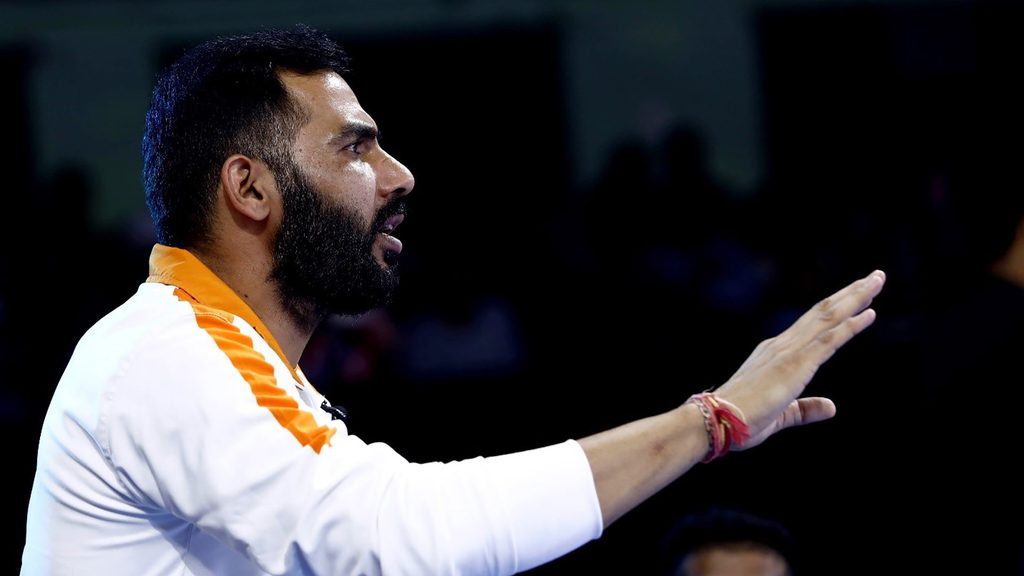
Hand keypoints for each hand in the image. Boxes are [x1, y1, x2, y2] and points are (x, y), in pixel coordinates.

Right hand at [713, 270, 885, 449]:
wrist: (718, 421)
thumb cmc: (741, 420)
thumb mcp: (782, 415)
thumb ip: (806, 409)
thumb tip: (831, 407)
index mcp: (775, 354)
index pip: (812, 324)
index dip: (837, 308)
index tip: (857, 294)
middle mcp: (782, 345)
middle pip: (824, 312)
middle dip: (852, 293)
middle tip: (876, 275)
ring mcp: (789, 352)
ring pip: (828, 317)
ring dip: (855, 298)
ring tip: (877, 280)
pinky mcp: (796, 364)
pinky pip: (829, 340)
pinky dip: (850, 326)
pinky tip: (870, 313)